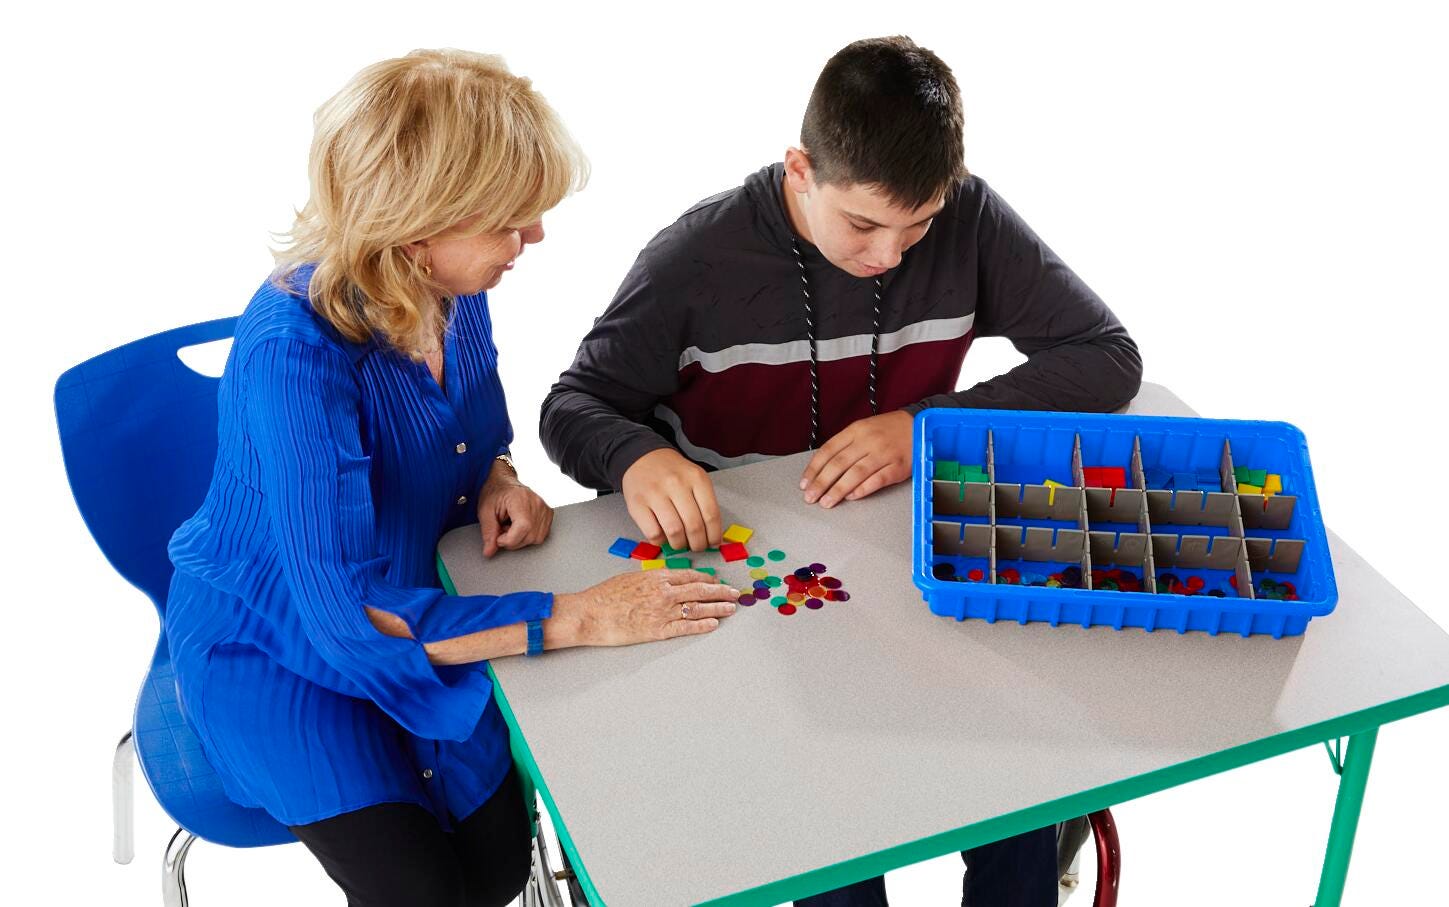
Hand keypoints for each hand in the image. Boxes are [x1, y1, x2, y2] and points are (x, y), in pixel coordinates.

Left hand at [476, 462, 552, 557]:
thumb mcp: (485, 511)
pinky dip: (529, 535)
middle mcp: (536, 503)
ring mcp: (545, 508)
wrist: (504, 482)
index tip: (498, 537)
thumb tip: (489, 551)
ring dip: (521, 538)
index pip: (522, 528)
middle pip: (530, 536)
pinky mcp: (548, 513)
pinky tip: (520, 527)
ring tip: (511, 527)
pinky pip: (542, 534)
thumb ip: (488, 533)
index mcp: (520, 499)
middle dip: (513, 540)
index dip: (509, 540)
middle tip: (502, 529)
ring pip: (537, 538)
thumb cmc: (495, 492)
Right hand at [560, 569, 740, 644]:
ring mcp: (663, 612)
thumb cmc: (604, 596)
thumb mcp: (630, 578)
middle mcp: (664, 592)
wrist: (590, 613)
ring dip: (718, 608)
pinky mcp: (658, 630)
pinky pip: (686, 626)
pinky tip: (714, 624)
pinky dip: (702, 625)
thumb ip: (651, 580)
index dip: (709, 579)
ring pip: (698, 608)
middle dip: (721, 592)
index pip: (690, 576)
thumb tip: (664, 582)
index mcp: (657, 577)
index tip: (719, 582)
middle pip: (700, 590)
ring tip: (731, 608)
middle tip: (736, 593)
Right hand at [620, 448, 722, 550]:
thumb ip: (705, 503)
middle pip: (694, 526)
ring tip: (680, 543)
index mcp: (696, 478)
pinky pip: (653, 533)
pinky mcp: (637, 504)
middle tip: (697, 547)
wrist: (643, 457)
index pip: (711, 514)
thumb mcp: (695, 478)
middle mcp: (676, 484)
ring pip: (674, 531)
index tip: (713, 543)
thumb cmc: (672, 472)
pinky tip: (663, 536)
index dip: (714, 535)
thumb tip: (713, 536)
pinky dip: (661, 541)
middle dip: (698, 544)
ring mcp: (655, 493)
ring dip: (680, 545)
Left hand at [800, 410, 913, 507]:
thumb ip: (846, 445)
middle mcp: (869, 441)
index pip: (829, 450)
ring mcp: (884, 454)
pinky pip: (877, 480)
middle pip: (839, 464)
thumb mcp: (865, 428)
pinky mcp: (898, 467)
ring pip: (855, 474)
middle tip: (811, 497)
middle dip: (821, 483)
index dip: (814, 468)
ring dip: (838, 490)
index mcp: (857, 430)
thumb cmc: (890, 430)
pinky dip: (863, 489)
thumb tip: (824, 468)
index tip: (804, 482)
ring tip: (827, 502)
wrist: (921, 425)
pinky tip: (852, 497)